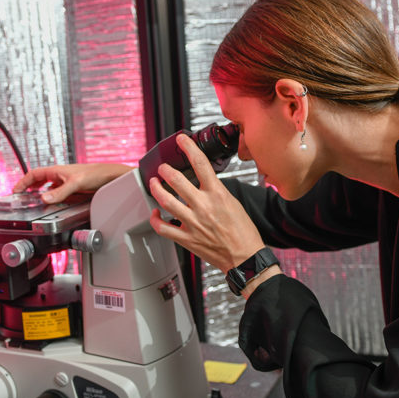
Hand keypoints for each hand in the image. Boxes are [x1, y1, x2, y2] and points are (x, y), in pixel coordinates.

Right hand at [12, 163, 133, 203]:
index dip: (23, 182)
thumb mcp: (75, 183)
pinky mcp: (72, 189)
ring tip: (32, 201)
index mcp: (56, 171)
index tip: (15, 191)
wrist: (110, 177)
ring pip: (48, 187)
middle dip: (28, 187)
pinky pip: (57, 193)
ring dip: (39, 192)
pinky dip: (51, 198)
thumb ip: (60, 192)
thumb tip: (44, 198)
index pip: (34, 174)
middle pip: (38, 180)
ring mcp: (65, 183)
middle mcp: (59, 176)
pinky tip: (52, 204)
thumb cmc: (95, 174)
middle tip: (20, 197)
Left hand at [147, 134, 264, 272]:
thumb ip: (216, 191)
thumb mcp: (233, 202)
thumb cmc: (243, 232)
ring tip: (154, 183)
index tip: (181, 140)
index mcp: (217, 194)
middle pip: (176, 180)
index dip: (188, 147)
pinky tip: (154, 214)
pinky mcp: (186, 238)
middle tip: (163, 168)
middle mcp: (203, 206)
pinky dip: (155, 220)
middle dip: (165, 170)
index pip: (200, 163)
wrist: (245, 257)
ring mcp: (193, 222)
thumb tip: (204, 182)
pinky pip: (163, 228)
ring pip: (165, 201)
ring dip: (156, 189)